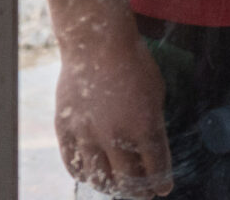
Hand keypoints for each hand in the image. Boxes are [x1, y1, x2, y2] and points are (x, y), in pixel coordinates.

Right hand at [47, 0, 171, 196]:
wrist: (97, 45)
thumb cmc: (134, 63)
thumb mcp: (156, 92)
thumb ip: (151, 121)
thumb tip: (147, 144)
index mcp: (145, 126)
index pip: (156, 165)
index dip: (160, 181)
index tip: (163, 191)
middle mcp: (116, 137)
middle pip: (127, 178)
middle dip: (137, 191)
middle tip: (142, 195)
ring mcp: (88, 135)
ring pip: (97, 176)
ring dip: (109, 186)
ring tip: (116, 188)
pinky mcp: (66, 130)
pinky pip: (72, 162)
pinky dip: (82, 173)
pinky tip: (89, 175)